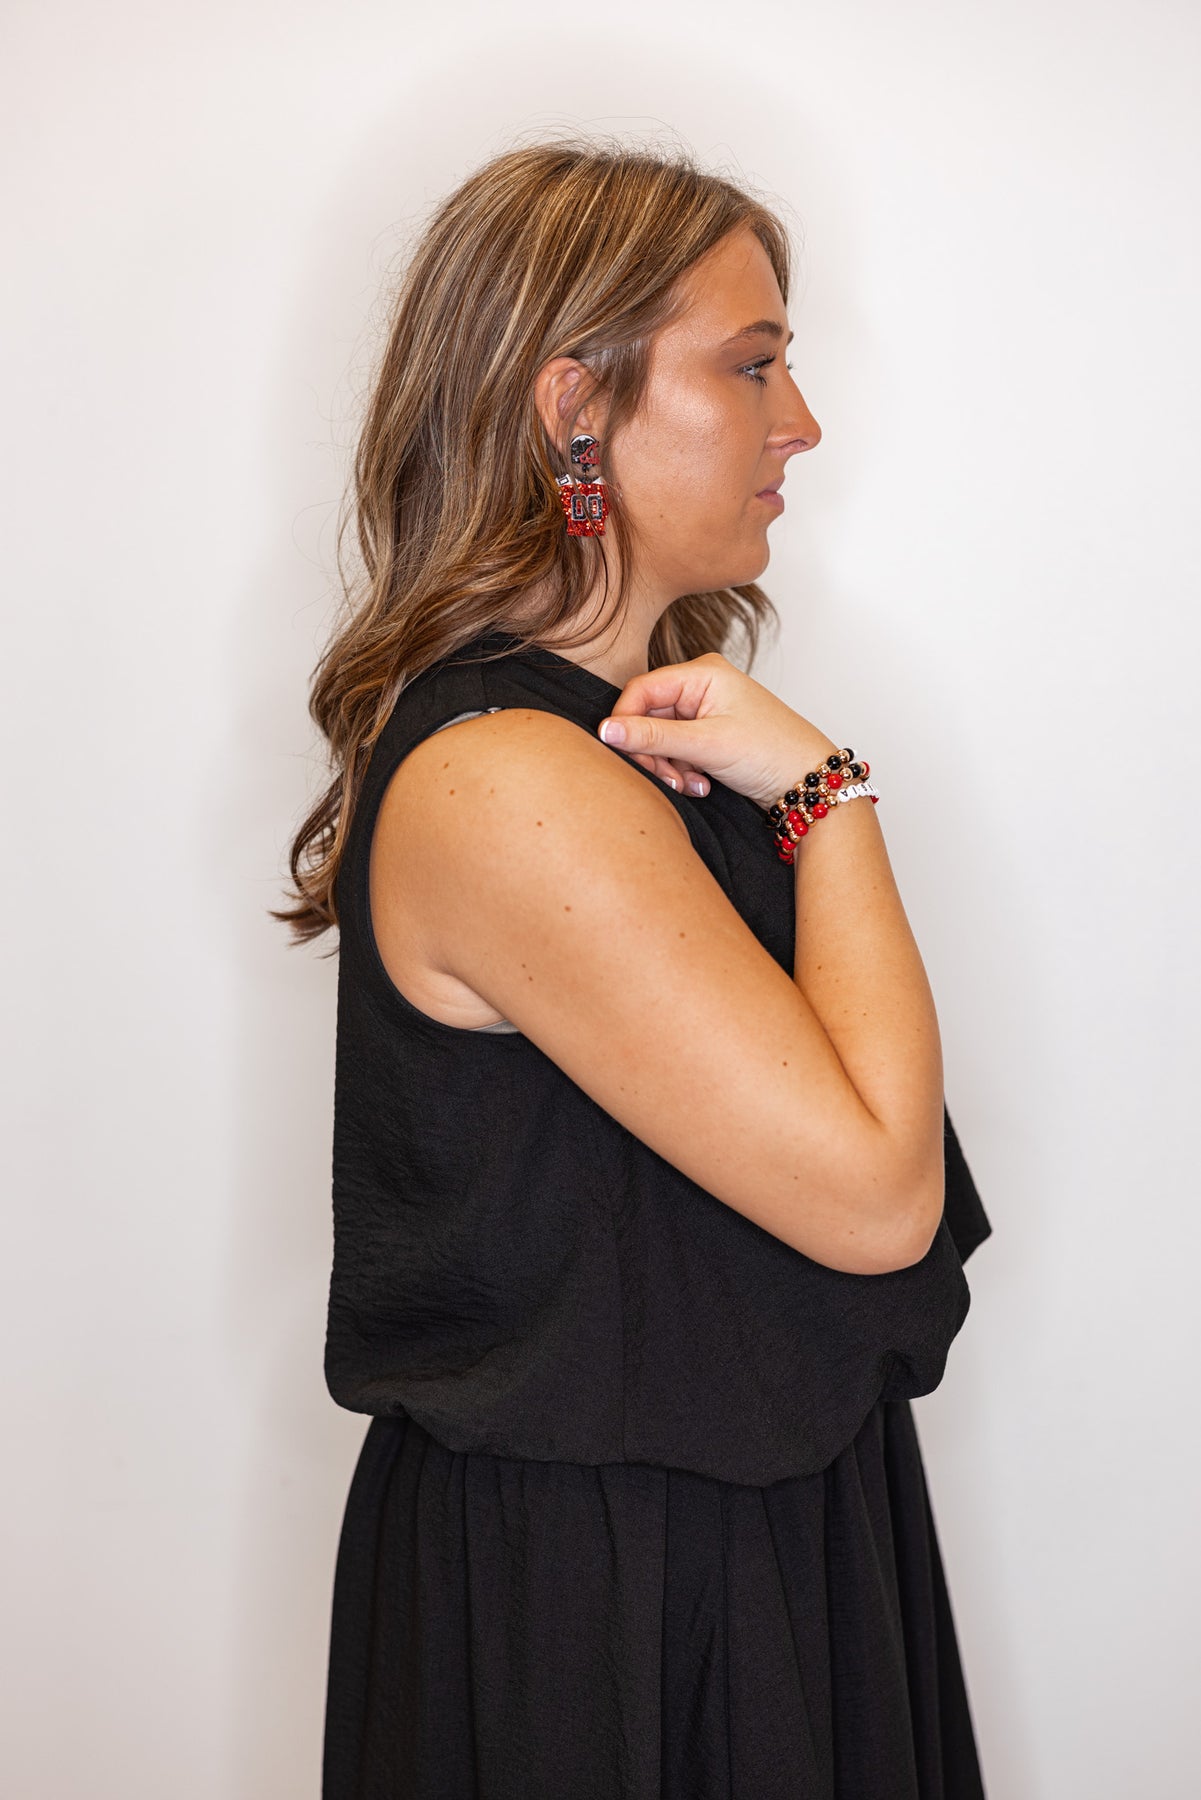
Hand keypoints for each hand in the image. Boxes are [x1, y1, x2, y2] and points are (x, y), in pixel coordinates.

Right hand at [596, 652, 840, 809]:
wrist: (808, 780)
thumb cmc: (770, 752)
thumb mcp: (706, 745)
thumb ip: (652, 738)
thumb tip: (605, 731)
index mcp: (701, 673)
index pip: (640, 690)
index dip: (626, 723)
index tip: (620, 753)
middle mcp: (701, 685)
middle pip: (647, 717)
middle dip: (653, 753)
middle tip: (667, 779)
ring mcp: (704, 709)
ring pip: (659, 738)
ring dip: (668, 767)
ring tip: (691, 786)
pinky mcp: (708, 733)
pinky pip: (676, 750)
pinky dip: (681, 770)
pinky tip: (700, 785)